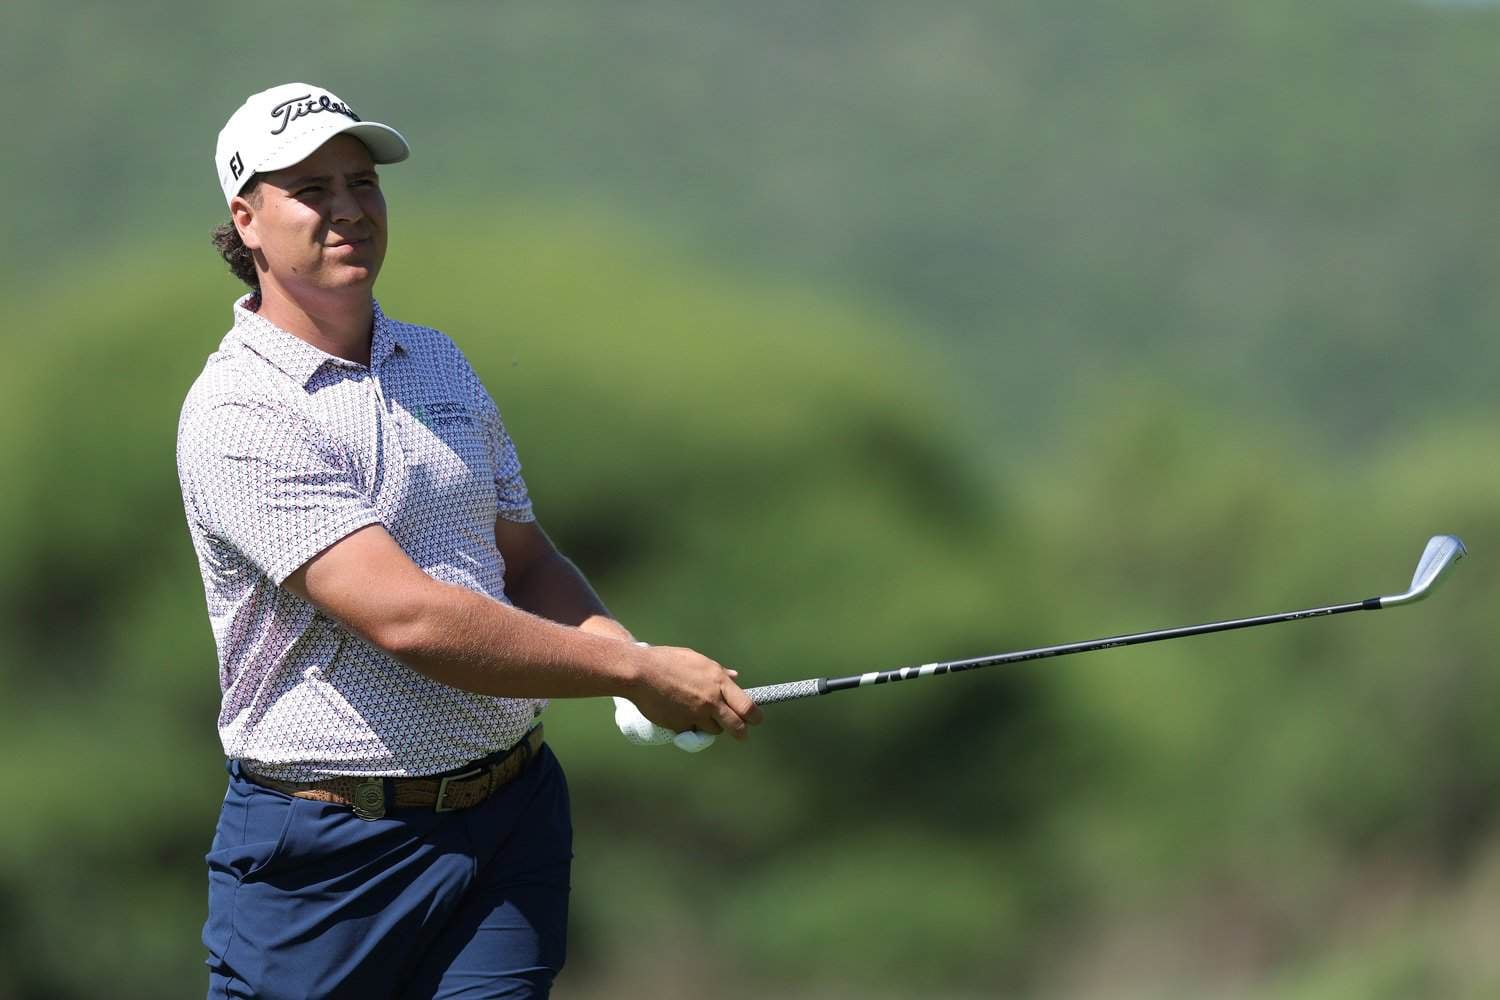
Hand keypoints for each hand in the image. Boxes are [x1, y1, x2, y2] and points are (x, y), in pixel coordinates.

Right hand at [627, 644, 763, 739]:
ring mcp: (696, 715)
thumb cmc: (668, 661)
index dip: (754, 716)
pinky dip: (689, 726)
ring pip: (713, 730)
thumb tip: (736, 676)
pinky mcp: (681, 726)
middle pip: (736, 726)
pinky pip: (691, 731)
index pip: (747, 706)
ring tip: (699, 715)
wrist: (640, 673)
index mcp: (718, 681)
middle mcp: (711, 701)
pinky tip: (679, 713)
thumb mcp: (698, 660)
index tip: (755, 719)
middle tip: (741, 734)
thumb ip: (719, 672)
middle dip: (741, 732)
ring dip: (711, 726)